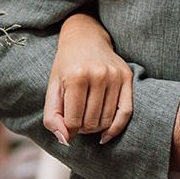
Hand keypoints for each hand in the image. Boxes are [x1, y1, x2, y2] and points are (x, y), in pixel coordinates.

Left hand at [44, 15, 132, 144]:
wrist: (85, 38)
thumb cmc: (66, 65)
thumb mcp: (52, 88)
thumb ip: (52, 116)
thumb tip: (65, 140)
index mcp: (76, 76)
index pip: (74, 121)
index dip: (69, 130)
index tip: (66, 127)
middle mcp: (98, 74)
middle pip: (92, 122)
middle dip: (83, 128)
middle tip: (78, 121)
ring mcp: (115, 75)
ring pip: (107, 119)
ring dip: (96, 128)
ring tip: (88, 120)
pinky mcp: (127, 77)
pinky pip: (126, 112)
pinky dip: (116, 128)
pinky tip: (106, 134)